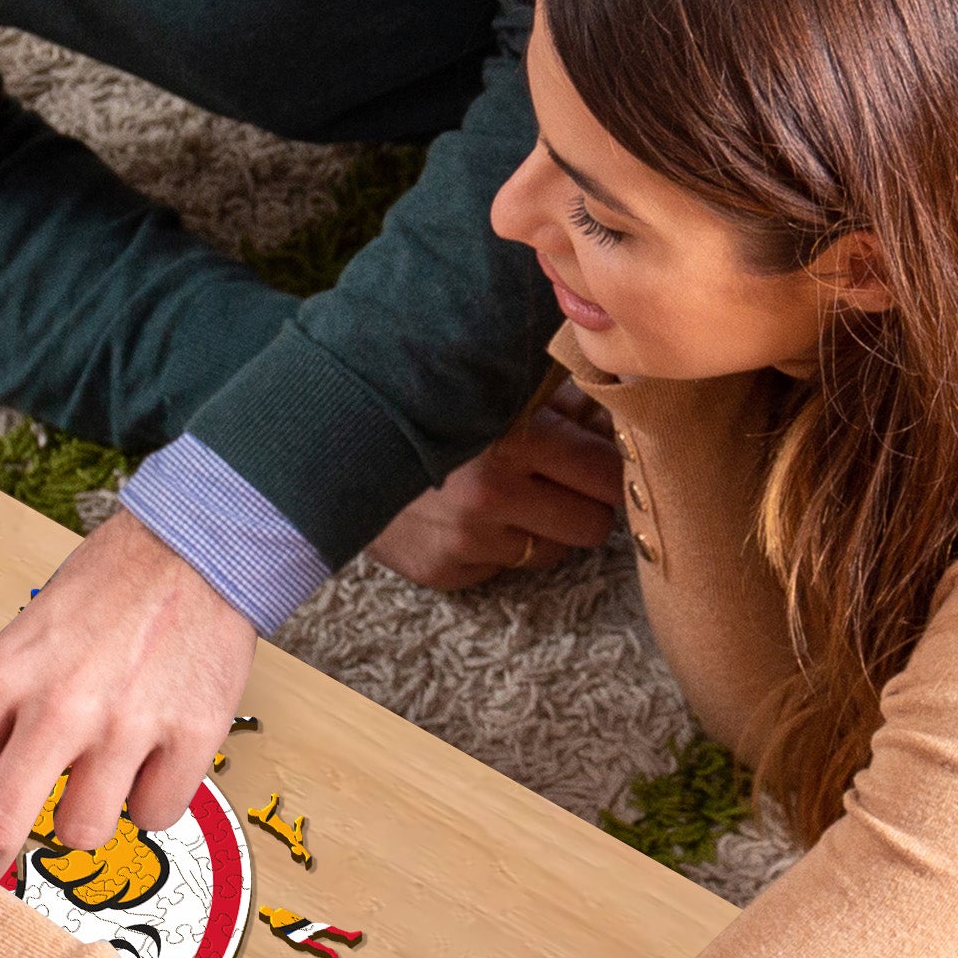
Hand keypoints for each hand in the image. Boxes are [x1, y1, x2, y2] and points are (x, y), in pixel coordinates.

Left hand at [0, 503, 258, 870]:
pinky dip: (152, 799)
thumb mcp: (27, 638)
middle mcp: (60, 706)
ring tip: (99, 778)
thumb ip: (2, 711)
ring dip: (85, 819)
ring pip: (82, 833)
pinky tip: (152, 760)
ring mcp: (126, 726)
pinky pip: (155, 815)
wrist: (194, 549)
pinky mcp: (189, 738)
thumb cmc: (110, 589)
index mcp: (6, 676)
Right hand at [366, 390, 623, 590]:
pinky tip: (469, 516)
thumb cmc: (430, 406)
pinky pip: (505, 570)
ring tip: (510, 496)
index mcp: (516, 436)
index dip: (609, 468)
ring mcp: (467, 538)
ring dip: (542, 529)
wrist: (335, 441)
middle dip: (585, 504)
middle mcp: (493, 492)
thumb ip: (563, 401)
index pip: (608, 475)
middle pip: (594, 524)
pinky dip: (498, 547)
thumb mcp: (497, 388)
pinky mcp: (444, 570)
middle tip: (562, 483)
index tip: (598, 460)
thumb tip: (623, 414)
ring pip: (554, 553)